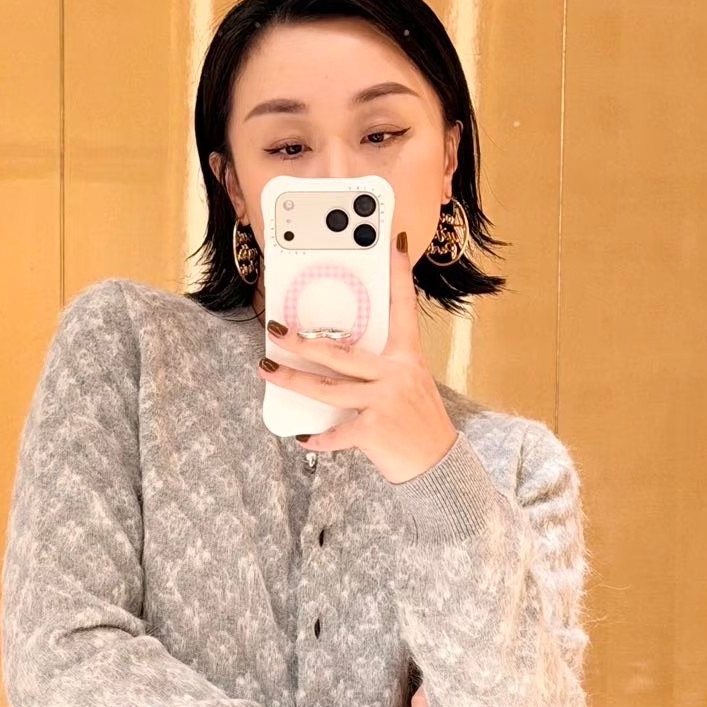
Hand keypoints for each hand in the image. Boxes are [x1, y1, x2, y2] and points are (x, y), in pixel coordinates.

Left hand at [254, 227, 459, 484]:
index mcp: (408, 358)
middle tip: (275, 329)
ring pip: (328, 388)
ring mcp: (385, 402)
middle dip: (303, 341)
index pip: (404, 307)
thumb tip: (334, 360)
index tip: (395, 241)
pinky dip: (318, 437)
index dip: (399, 273)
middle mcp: (398, 374)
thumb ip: (380, 370)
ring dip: (293, 381)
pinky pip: (336, 433)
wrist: (439, 465)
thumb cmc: (419, 424)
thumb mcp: (410, 386)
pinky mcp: (375, 431)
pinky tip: (302, 436)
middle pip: (341, 352)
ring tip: (267, 370)